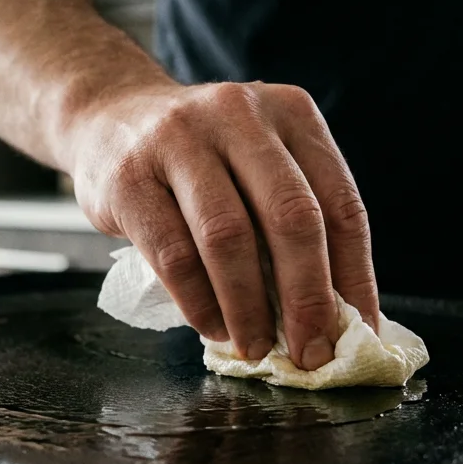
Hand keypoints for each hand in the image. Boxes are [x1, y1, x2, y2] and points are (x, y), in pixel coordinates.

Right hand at [64, 81, 377, 369]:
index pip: (339, 202)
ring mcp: (179, 140)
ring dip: (248, 306)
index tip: (355, 330)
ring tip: (255, 346)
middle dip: (307, 297)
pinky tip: (212, 326)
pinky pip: (173, 253)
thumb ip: (294, 220)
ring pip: (229, 236)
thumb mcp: (257, 164)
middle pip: (291, 216)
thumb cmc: (200, 159)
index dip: (354, 274)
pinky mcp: (130, 176)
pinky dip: (198, 302)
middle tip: (310, 350)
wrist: (106, 117)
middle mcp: (239, 115)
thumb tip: (332, 314)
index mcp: (291, 113)